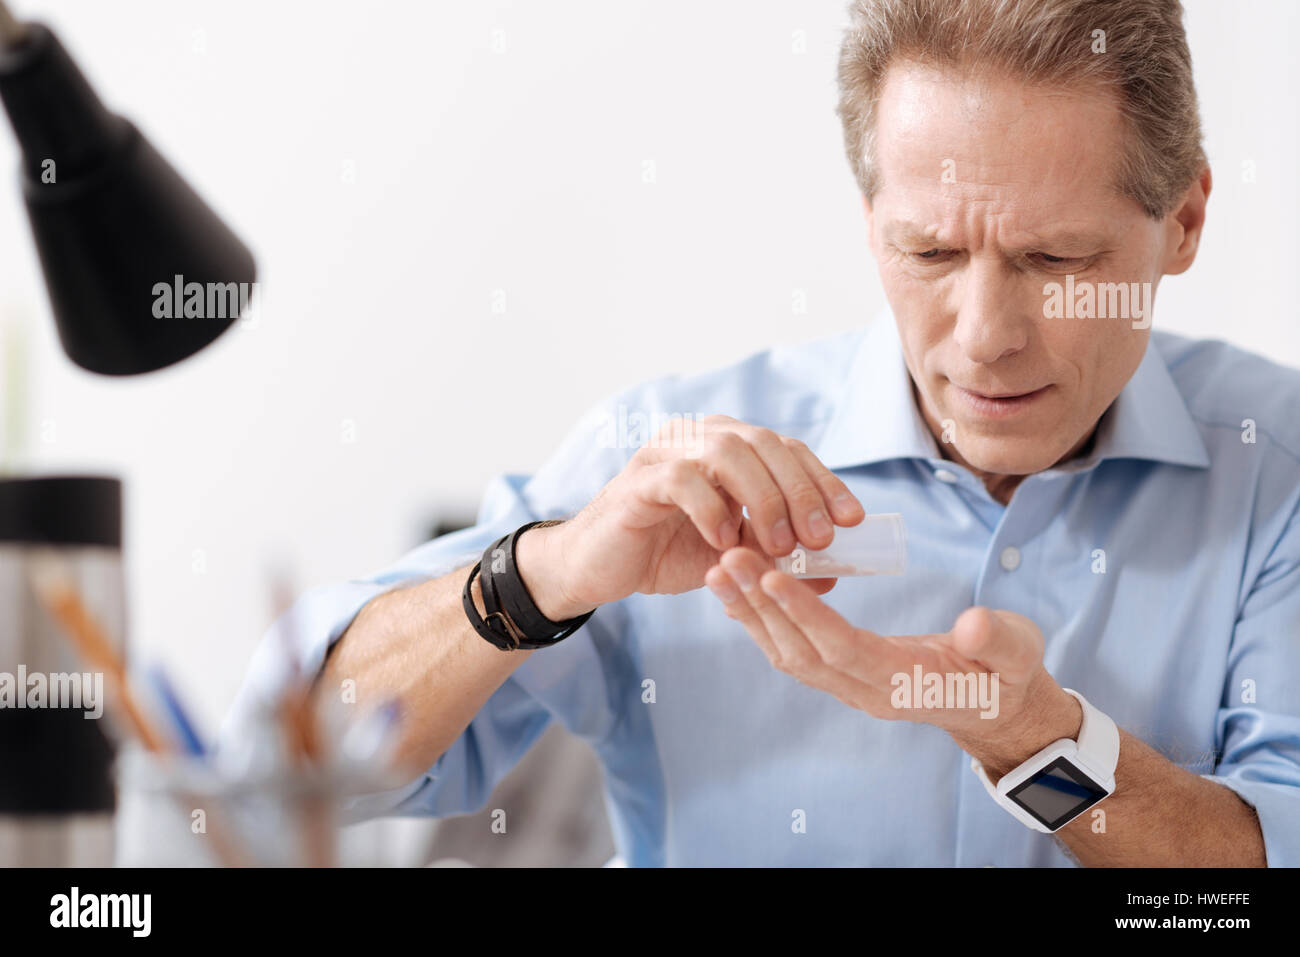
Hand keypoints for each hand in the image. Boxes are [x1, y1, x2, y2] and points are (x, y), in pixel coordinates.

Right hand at [532, 415, 864, 616]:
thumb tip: (834, 573)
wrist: (600, 568)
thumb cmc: (667, 552)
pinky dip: (711, 509)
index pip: (788, 450)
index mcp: (729, 447)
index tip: (852, 520)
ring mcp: (666, 452)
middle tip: (819, 539)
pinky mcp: (638, 480)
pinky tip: (724, 542)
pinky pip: (682, 478)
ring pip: (729, 450)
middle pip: (766, 443)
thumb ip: (777, 558)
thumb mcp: (735, 558)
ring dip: (763, 498)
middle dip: (801, 491)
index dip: (825, 482)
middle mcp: (700, 437)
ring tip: (777, 545)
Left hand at [705, 546, 1081, 775]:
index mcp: (904, 685)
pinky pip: (793, 649)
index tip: (772, 578)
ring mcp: (850, 687)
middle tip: (727, 561)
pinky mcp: (841, 674)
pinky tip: (742, 590)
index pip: (844, 650)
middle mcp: (866, 691)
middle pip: (801, 651)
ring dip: (752, 613)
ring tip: (720, 570)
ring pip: (788, 653)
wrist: (995, 708)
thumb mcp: (1018, 654)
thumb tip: (974, 625)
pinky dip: (764, 620)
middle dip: (762, 607)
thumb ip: (998, 642)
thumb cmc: (1006, 674)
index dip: (806, 615)